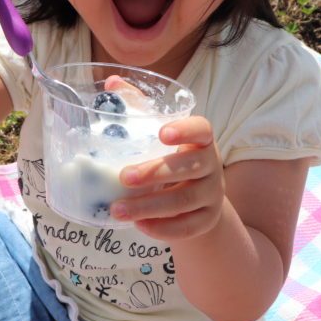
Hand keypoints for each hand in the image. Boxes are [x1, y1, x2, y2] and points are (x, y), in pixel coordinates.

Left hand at [111, 115, 225, 241]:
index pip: (201, 130)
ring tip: (118, 209)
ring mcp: (212, 195)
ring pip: (183, 200)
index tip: (161, 133)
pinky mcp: (208, 220)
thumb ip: (140, 121)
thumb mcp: (164, 143)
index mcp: (202, 141)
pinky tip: (139, 224)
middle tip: (124, 177)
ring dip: (148, 206)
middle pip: (189, 168)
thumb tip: (107, 93)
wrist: (200, 200)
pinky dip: (161, 228)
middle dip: (154, 172)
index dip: (185, 130)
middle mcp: (212, 167)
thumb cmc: (173, 162)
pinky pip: (186, 226)